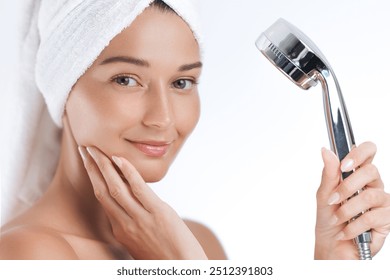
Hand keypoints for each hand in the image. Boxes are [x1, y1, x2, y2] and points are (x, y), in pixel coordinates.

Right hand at [78, 146, 207, 259]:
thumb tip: (133, 207)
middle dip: (92, 168)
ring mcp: (140, 219)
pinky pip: (139, 189)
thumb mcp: (140, 243)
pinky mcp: (158, 214)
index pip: (103, 199)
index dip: (94, 179)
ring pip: (116, 188)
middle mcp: (125, 224)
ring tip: (95, 148)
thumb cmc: (164, 258)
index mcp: (120, 231)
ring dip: (103, 165)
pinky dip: (128, 173)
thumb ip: (133, 224)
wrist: (182, 270)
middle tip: (85, 149)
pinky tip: (119, 159)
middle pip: (103, 190)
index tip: (89, 163)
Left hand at [315, 142, 389, 258]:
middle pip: (371, 171)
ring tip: (336, 219)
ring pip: (370, 196)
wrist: (332, 245)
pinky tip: (345, 231)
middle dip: (347, 187)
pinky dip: (354, 226)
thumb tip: (326, 151)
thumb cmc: (328, 218)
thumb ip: (329, 173)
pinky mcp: (386, 219)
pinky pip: (373, 217)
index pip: (368, 151)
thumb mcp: (324, 194)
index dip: (359, 154)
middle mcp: (372, 184)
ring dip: (347, 210)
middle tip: (333, 199)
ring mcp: (382, 201)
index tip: (343, 166)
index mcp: (358, 173)